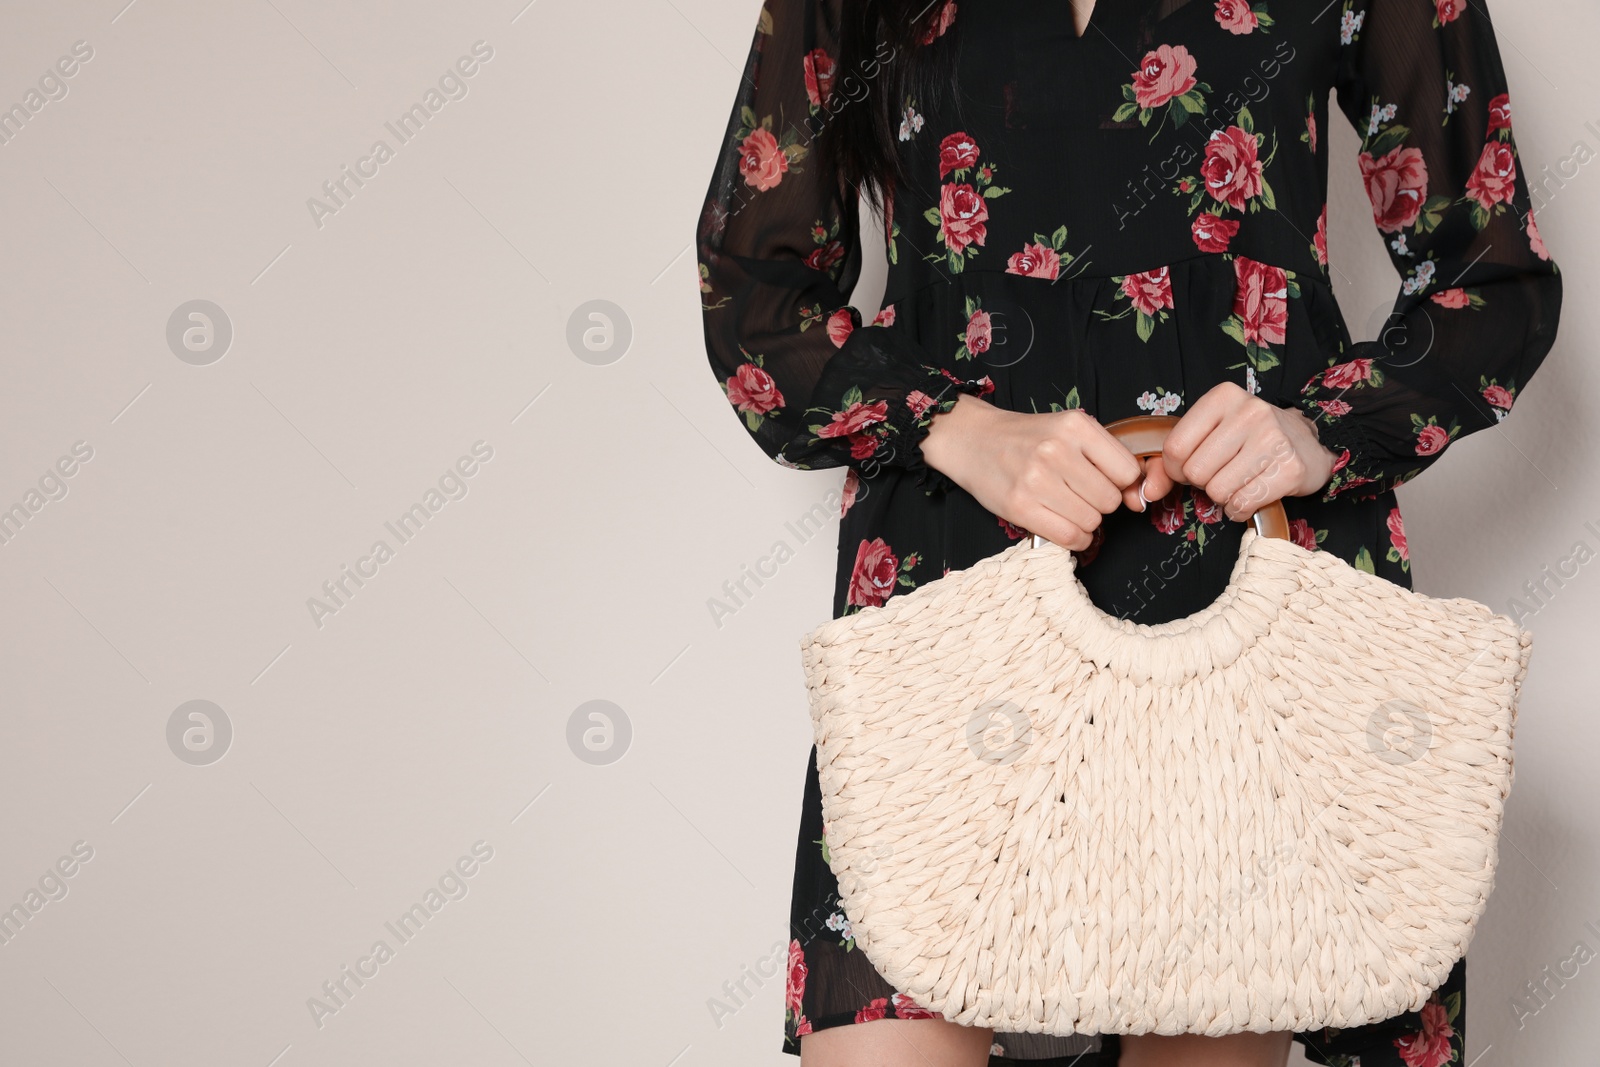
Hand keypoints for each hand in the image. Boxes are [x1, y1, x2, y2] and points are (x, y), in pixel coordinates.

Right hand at [919, 395, 1146, 550]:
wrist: (973, 440)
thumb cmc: (1026, 439)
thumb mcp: (1068, 431)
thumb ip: (1106, 458)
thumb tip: (1137, 499)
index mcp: (1075, 426)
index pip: (1126, 471)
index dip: (1121, 483)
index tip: (1105, 483)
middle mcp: (1056, 450)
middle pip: (1109, 500)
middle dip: (1100, 504)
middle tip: (1079, 494)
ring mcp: (1036, 480)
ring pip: (1092, 521)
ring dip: (1085, 522)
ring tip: (1066, 507)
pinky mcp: (1020, 507)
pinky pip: (1069, 537)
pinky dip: (1075, 539)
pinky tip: (1065, 526)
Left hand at [1138, 382, 1339, 519]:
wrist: (1306, 444)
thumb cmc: (1248, 438)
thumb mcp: (1209, 434)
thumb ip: (1171, 460)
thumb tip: (1148, 490)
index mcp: (1223, 397)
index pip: (1175, 447)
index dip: (1176, 468)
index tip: (1191, 466)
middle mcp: (1250, 412)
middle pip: (1195, 472)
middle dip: (1202, 482)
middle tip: (1222, 472)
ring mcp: (1273, 439)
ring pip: (1217, 491)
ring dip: (1222, 496)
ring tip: (1239, 480)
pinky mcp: (1290, 468)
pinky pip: (1242, 504)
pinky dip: (1240, 509)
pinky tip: (1252, 493)